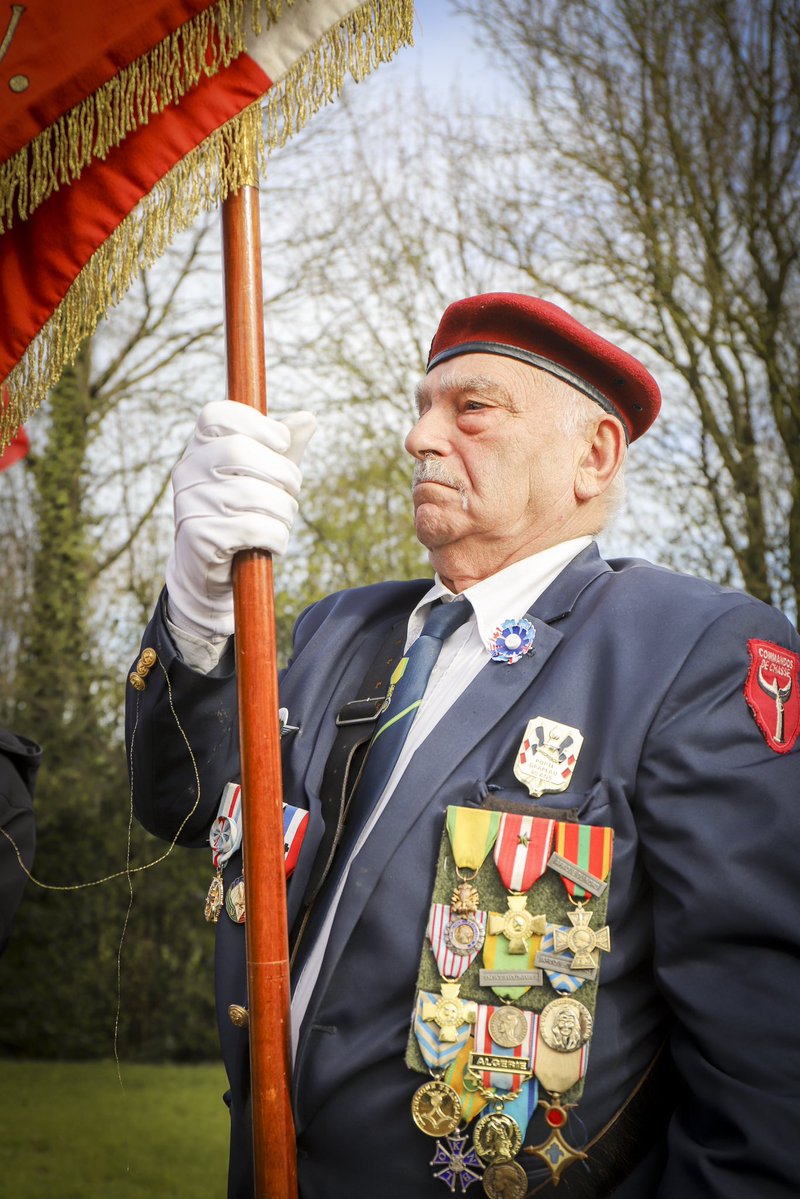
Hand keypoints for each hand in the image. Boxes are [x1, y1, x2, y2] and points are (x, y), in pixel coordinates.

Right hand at [166, 401, 315, 636]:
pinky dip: (277, 537)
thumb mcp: (263, 479)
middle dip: (282, 471)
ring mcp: (189, 504)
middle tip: (293, 489)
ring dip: (284, 511)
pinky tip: (274, 543)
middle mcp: (188, 472)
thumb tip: (308, 418)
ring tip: (284, 520)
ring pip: (253, 494)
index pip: (216, 415)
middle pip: (239, 451)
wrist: (207, 575)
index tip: (282, 443)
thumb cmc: (239, 516)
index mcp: (199, 449)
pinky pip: (254, 529)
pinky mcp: (200, 537)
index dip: (257, 423)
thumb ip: (283, 450)